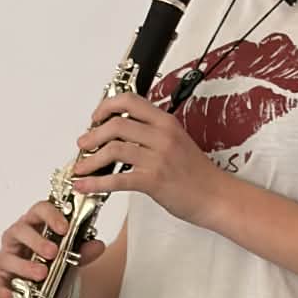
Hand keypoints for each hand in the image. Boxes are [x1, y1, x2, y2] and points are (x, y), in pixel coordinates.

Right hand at [0, 200, 105, 297]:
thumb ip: (85, 251)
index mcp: (35, 223)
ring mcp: (7, 256)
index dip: (51, 216)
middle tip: (53, 253)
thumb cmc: (57, 262)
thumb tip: (97, 246)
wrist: (55, 287)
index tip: (65, 228)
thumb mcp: (74, 256)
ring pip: (7, 257)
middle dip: (37, 242)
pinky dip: (1, 289)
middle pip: (20, 231)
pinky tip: (9, 296)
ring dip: (24, 266)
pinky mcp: (0, 276)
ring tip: (41, 275)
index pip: (39, 210)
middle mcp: (17, 236)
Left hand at [71, 96, 223, 226]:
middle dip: (92, 135)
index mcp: (166, 122)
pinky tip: (85, 186)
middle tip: (83, 144)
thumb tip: (125, 132)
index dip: (107, 106)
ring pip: (114, 149)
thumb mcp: (177, 142)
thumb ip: (153, 133)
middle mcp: (162, 136)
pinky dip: (96, 183)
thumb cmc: (198, 174)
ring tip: (80, 167)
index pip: (130, 101)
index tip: (96, 118)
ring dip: (91, 159)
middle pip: (116, 124)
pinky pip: (117, 179)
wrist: (217, 196)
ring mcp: (158, 158)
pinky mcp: (154, 181)